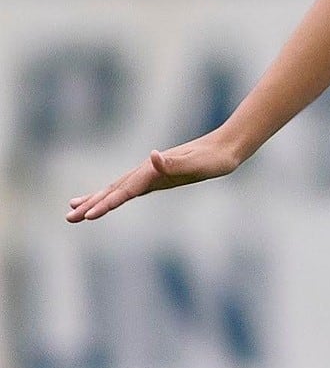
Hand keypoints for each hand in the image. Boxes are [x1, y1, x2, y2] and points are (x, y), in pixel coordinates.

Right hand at [65, 131, 245, 223]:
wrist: (223, 148)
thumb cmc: (213, 159)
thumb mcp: (198, 163)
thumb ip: (175, 162)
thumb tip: (154, 156)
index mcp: (152, 172)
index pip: (124, 191)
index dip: (106, 204)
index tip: (87, 216)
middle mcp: (146, 172)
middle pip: (113, 190)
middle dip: (91, 205)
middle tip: (68, 218)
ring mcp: (149, 174)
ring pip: (116, 189)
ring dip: (95, 199)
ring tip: (72, 209)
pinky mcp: (155, 178)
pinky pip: (127, 189)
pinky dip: (111, 195)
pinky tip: (103, 199)